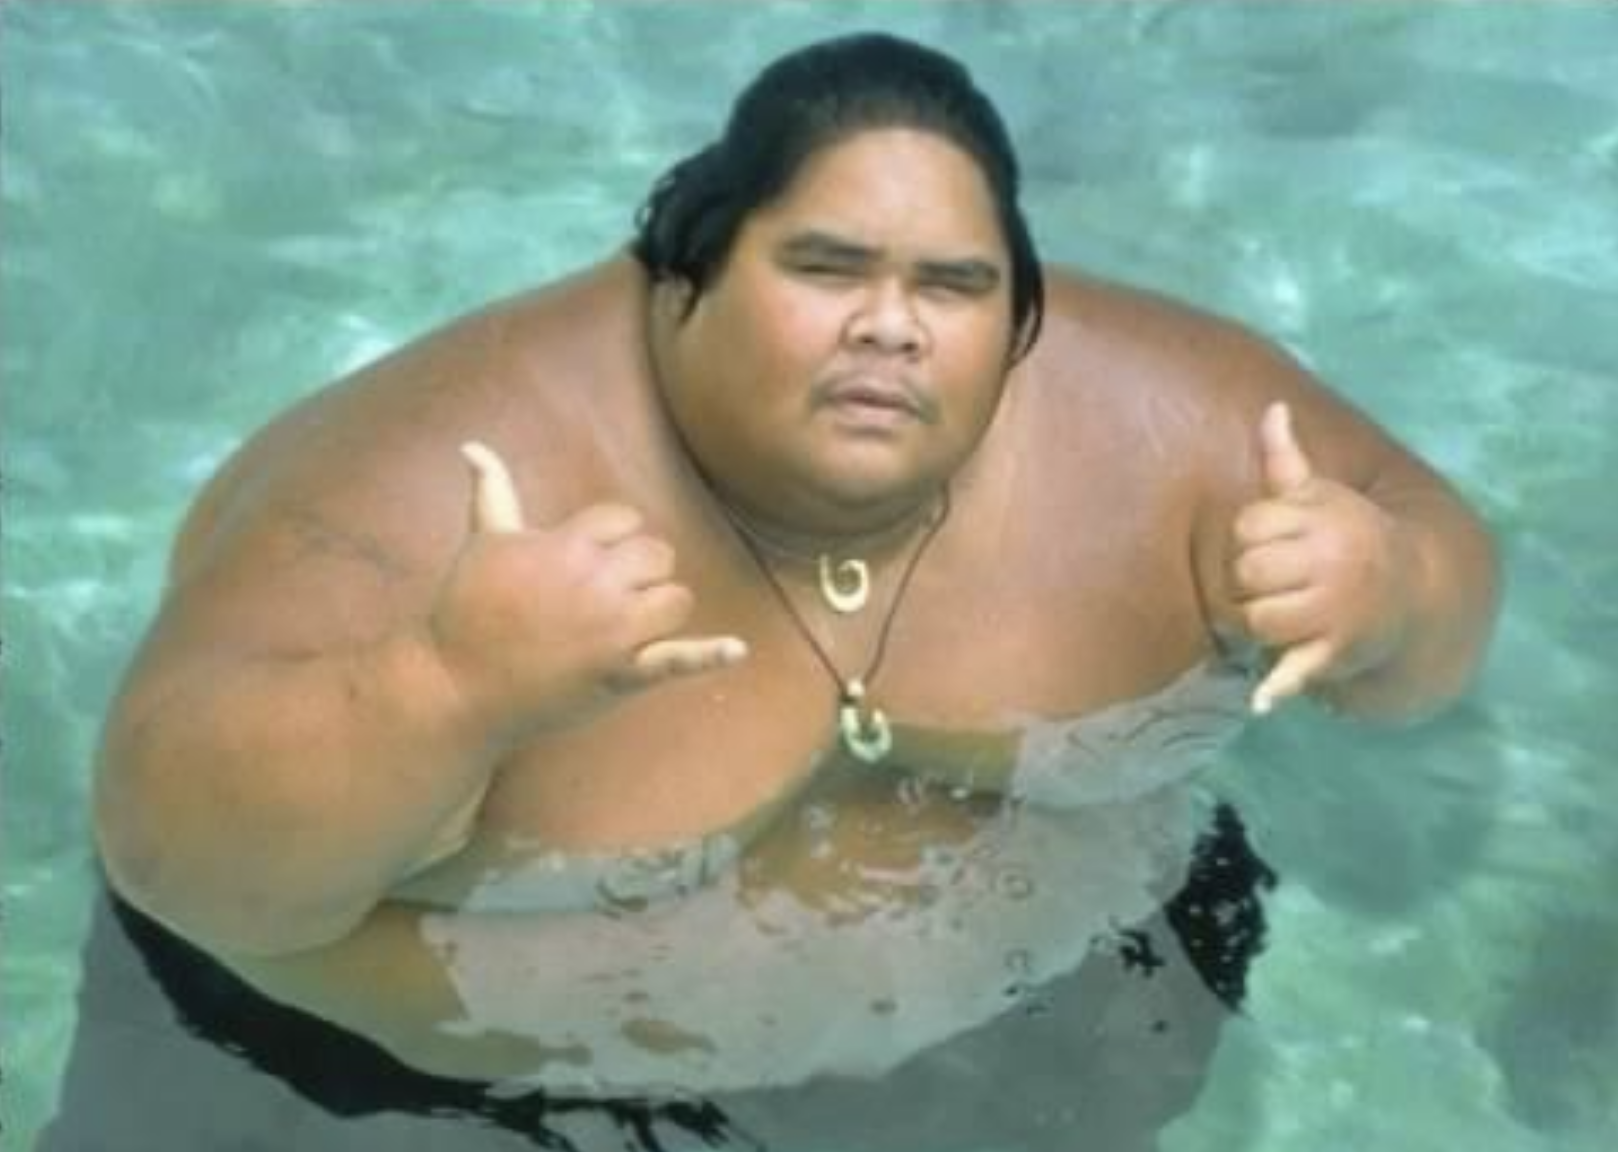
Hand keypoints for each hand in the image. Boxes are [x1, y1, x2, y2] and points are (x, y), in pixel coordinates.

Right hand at [429, 441, 746, 732]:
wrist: (457, 686)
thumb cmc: (467, 610)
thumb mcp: (484, 543)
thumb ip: (492, 491)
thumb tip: (472, 445)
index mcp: (567, 545)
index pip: (624, 521)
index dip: (611, 538)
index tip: (585, 561)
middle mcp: (596, 583)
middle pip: (657, 556)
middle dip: (640, 571)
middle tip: (606, 597)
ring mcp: (613, 631)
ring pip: (674, 599)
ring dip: (660, 608)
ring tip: (627, 624)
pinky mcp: (621, 675)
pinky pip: (677, 661)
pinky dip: (711, 655)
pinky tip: (739, 650)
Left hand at [1233, 404, 1410, 714]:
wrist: (1414, 595)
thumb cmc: (1349, 541)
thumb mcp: (1321, 499)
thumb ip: (1287, 461)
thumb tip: (1273, 409)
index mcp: (1322, 519)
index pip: (1247, 527)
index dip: (1252, 540)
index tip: (1280, 545)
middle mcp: (1332, 561)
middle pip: (1246, 574)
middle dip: (1253, 583)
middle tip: (1284, 584)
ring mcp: (1336, 609)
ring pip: (1258, 619)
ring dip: (1261, 625)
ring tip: (1288, 616)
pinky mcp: (1337, 653)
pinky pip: (1299, 670)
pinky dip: (1282, 687)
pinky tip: (1263, 700)